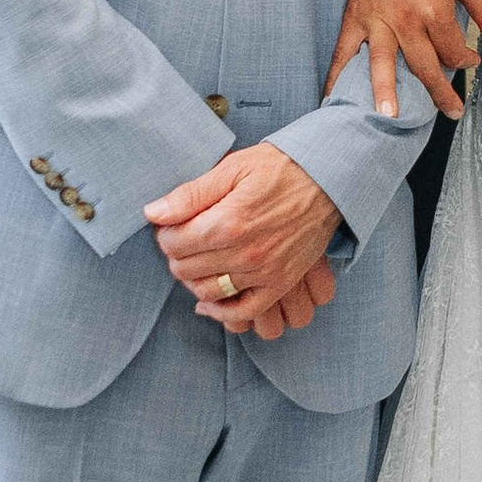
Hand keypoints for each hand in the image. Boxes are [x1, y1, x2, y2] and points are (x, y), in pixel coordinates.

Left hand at [144, 144, 342, 336]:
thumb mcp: (232, 169)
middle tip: (185, 239)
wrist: (329, 180)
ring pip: (207, 292)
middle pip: (185, 269)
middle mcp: (244, 253)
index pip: (173, 243)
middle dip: (177, 254)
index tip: (173, 224)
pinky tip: (209, 300)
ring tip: (199, 260)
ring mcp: (264, 273)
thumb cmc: (280, 169)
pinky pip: (242, 312)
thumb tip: (153, 213)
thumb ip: (190, 195)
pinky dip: (221, 312)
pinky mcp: (280, 284)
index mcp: (228, 222)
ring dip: (194, 279)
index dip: (165, 233)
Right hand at [330, 0, 481, 119]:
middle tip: (451, 113)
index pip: (452, 50)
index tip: (469, 59)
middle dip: (439, 92)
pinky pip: (343, 50)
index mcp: (434, 8)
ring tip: (389, 117)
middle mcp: (405, 19)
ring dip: (385, 93)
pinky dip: (336, 74)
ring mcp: (376, 19)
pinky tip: (332, 97)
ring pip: (381, 64)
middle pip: (423, 66)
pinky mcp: (354, 15)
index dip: (465, 60)